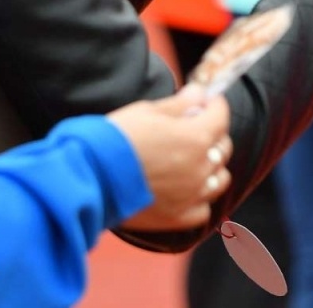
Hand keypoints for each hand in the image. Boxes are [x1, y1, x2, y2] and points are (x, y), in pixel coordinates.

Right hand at [108, 89, 232, 232]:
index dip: (215, 105)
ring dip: (212, 168)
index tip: (207, 102)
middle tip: (195, 129)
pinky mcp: (177, 218)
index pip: (221, 116)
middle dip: (213, 134)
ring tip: (194, 162)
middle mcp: (200, 167)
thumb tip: (200, 93)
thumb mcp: (148, 111)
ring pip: (219, 180)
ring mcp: (191, 195)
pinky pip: (203, 210)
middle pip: (223, 147)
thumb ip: (180, 104)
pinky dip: (199, 200)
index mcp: (196, 137)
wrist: (89, 177)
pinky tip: (186, 191)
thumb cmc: (116, 138)